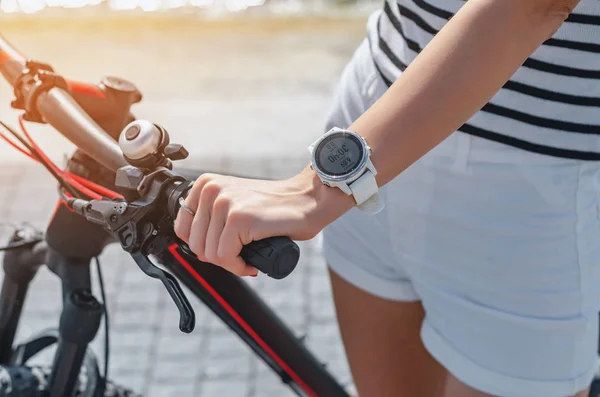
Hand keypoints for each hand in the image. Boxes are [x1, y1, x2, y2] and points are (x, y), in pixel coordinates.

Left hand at [174, 167, 353, 275]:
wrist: (308, 200)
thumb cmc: (276, 207)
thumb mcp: (235, 203)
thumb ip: (213, 217)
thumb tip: (196, 251)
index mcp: (206, 184)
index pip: (182, 228)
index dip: (203, 247)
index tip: (223, 250)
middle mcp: (211, 190)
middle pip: (195, 244)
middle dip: (218, 259)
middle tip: (240, 257)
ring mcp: (224, 203)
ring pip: (210, 254)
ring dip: (231, 265)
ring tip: (248, 259)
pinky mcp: (238, 218)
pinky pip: (226, 257)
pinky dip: (239, 267)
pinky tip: (251, 264)